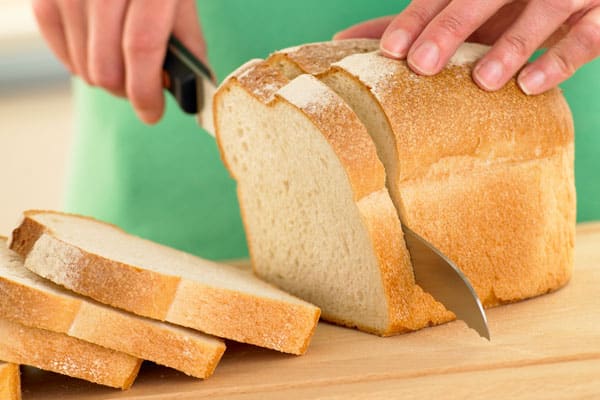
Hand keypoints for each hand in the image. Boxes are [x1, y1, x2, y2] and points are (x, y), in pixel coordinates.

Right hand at [32, 0, 207, 122]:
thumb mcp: (180, 2)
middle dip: (128, 91)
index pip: (141, 48)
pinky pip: (60, 51)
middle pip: (108, 67)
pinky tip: (98, 53)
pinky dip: (81, 63)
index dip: (146, 91)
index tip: (152, 114)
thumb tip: (188, 93)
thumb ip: (188, 46)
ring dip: (108, 78)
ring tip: (123, 64)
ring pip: (84, 67)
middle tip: (142, 88)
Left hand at [335, 1, 599, 94]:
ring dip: (512, 44)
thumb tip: (346, 41)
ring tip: (482, 79)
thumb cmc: (509, 3)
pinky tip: (531, 85)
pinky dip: (563, 59)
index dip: (418, 17)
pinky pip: (589, 36)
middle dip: (453, 26)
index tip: (388, 50)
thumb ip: (416, 20)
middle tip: (422, 63)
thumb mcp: (468, 6)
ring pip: (543, 11)